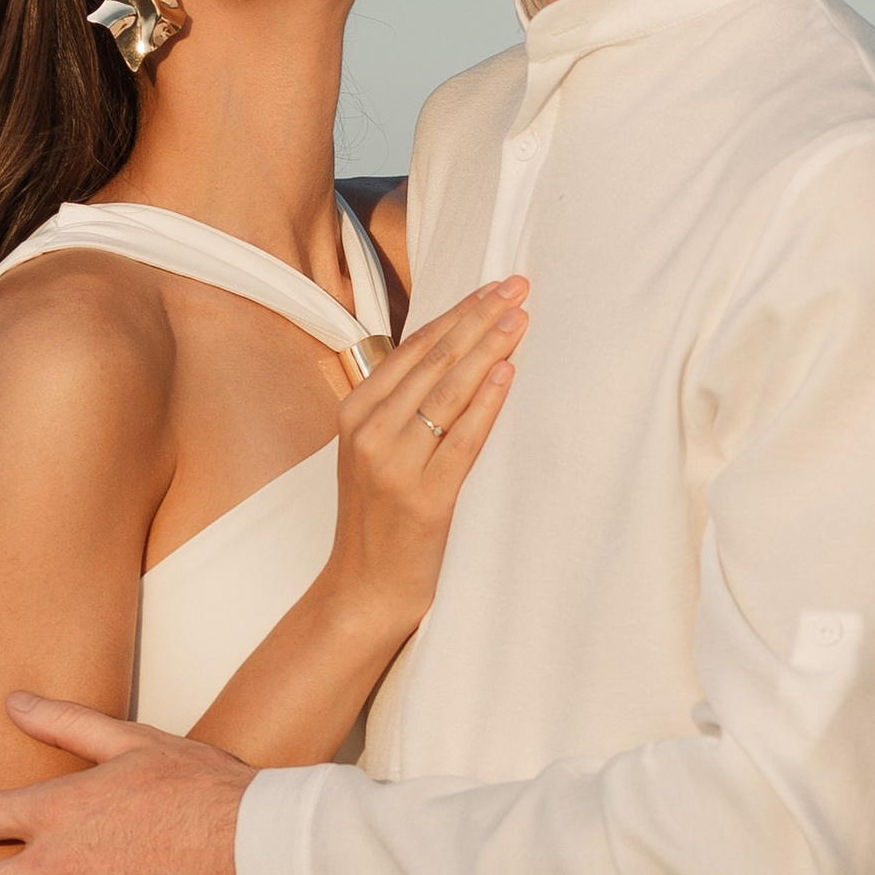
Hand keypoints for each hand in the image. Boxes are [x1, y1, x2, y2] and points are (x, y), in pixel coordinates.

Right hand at [324, 278, 524, 636]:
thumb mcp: (373, 451)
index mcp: (354, 413)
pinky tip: (507, 373)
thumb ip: (400, 405)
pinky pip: (462, 440)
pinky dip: (486, 403)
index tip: (492, 287)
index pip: (413, 348)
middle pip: (435, 361)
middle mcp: (370, 432)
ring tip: (520, 318)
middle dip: (480, 318)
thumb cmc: (377, 517)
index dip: (457, 313)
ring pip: (450, 392)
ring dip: (490, 348)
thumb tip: (450, 352)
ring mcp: (395, 465)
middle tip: (517, 286)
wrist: (364, 587)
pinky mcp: (426, 498)